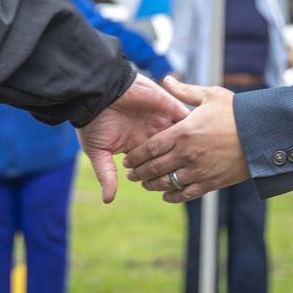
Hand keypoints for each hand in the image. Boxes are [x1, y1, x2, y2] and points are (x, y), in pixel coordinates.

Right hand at [78, 74, 188, 202]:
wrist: (97, 93)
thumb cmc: (93, 122)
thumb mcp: (98, 152)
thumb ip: (106, 174)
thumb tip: (108, 200)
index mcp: (137, 145)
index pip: (156, 165)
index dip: (160, 176)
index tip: (162, 187)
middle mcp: (152, 133)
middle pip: (173, 153)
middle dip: (178, 165)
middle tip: (181, 177)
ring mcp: (162, 119)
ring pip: (184, 137)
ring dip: (190, 147)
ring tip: (197, 159)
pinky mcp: (169, 105)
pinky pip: (188, 117)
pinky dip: (194, 126)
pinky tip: (200, 138)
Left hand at [123, 77, 250, 202]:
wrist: (262, 134)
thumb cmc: (236, 112)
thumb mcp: (210, 95)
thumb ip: (184, 91)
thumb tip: (166, 80)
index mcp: (183, 132)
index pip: (150, 147)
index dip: (135, 155)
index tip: (127, 159)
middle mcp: (187, 154)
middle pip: (153, 168)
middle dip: (139, 172)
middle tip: (131, 174)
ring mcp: (198, 170)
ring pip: (166, 183)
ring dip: (152, 185)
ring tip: (145, 184)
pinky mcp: (210, 183)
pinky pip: (185, 194)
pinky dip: (172, 196)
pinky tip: (166, 194)